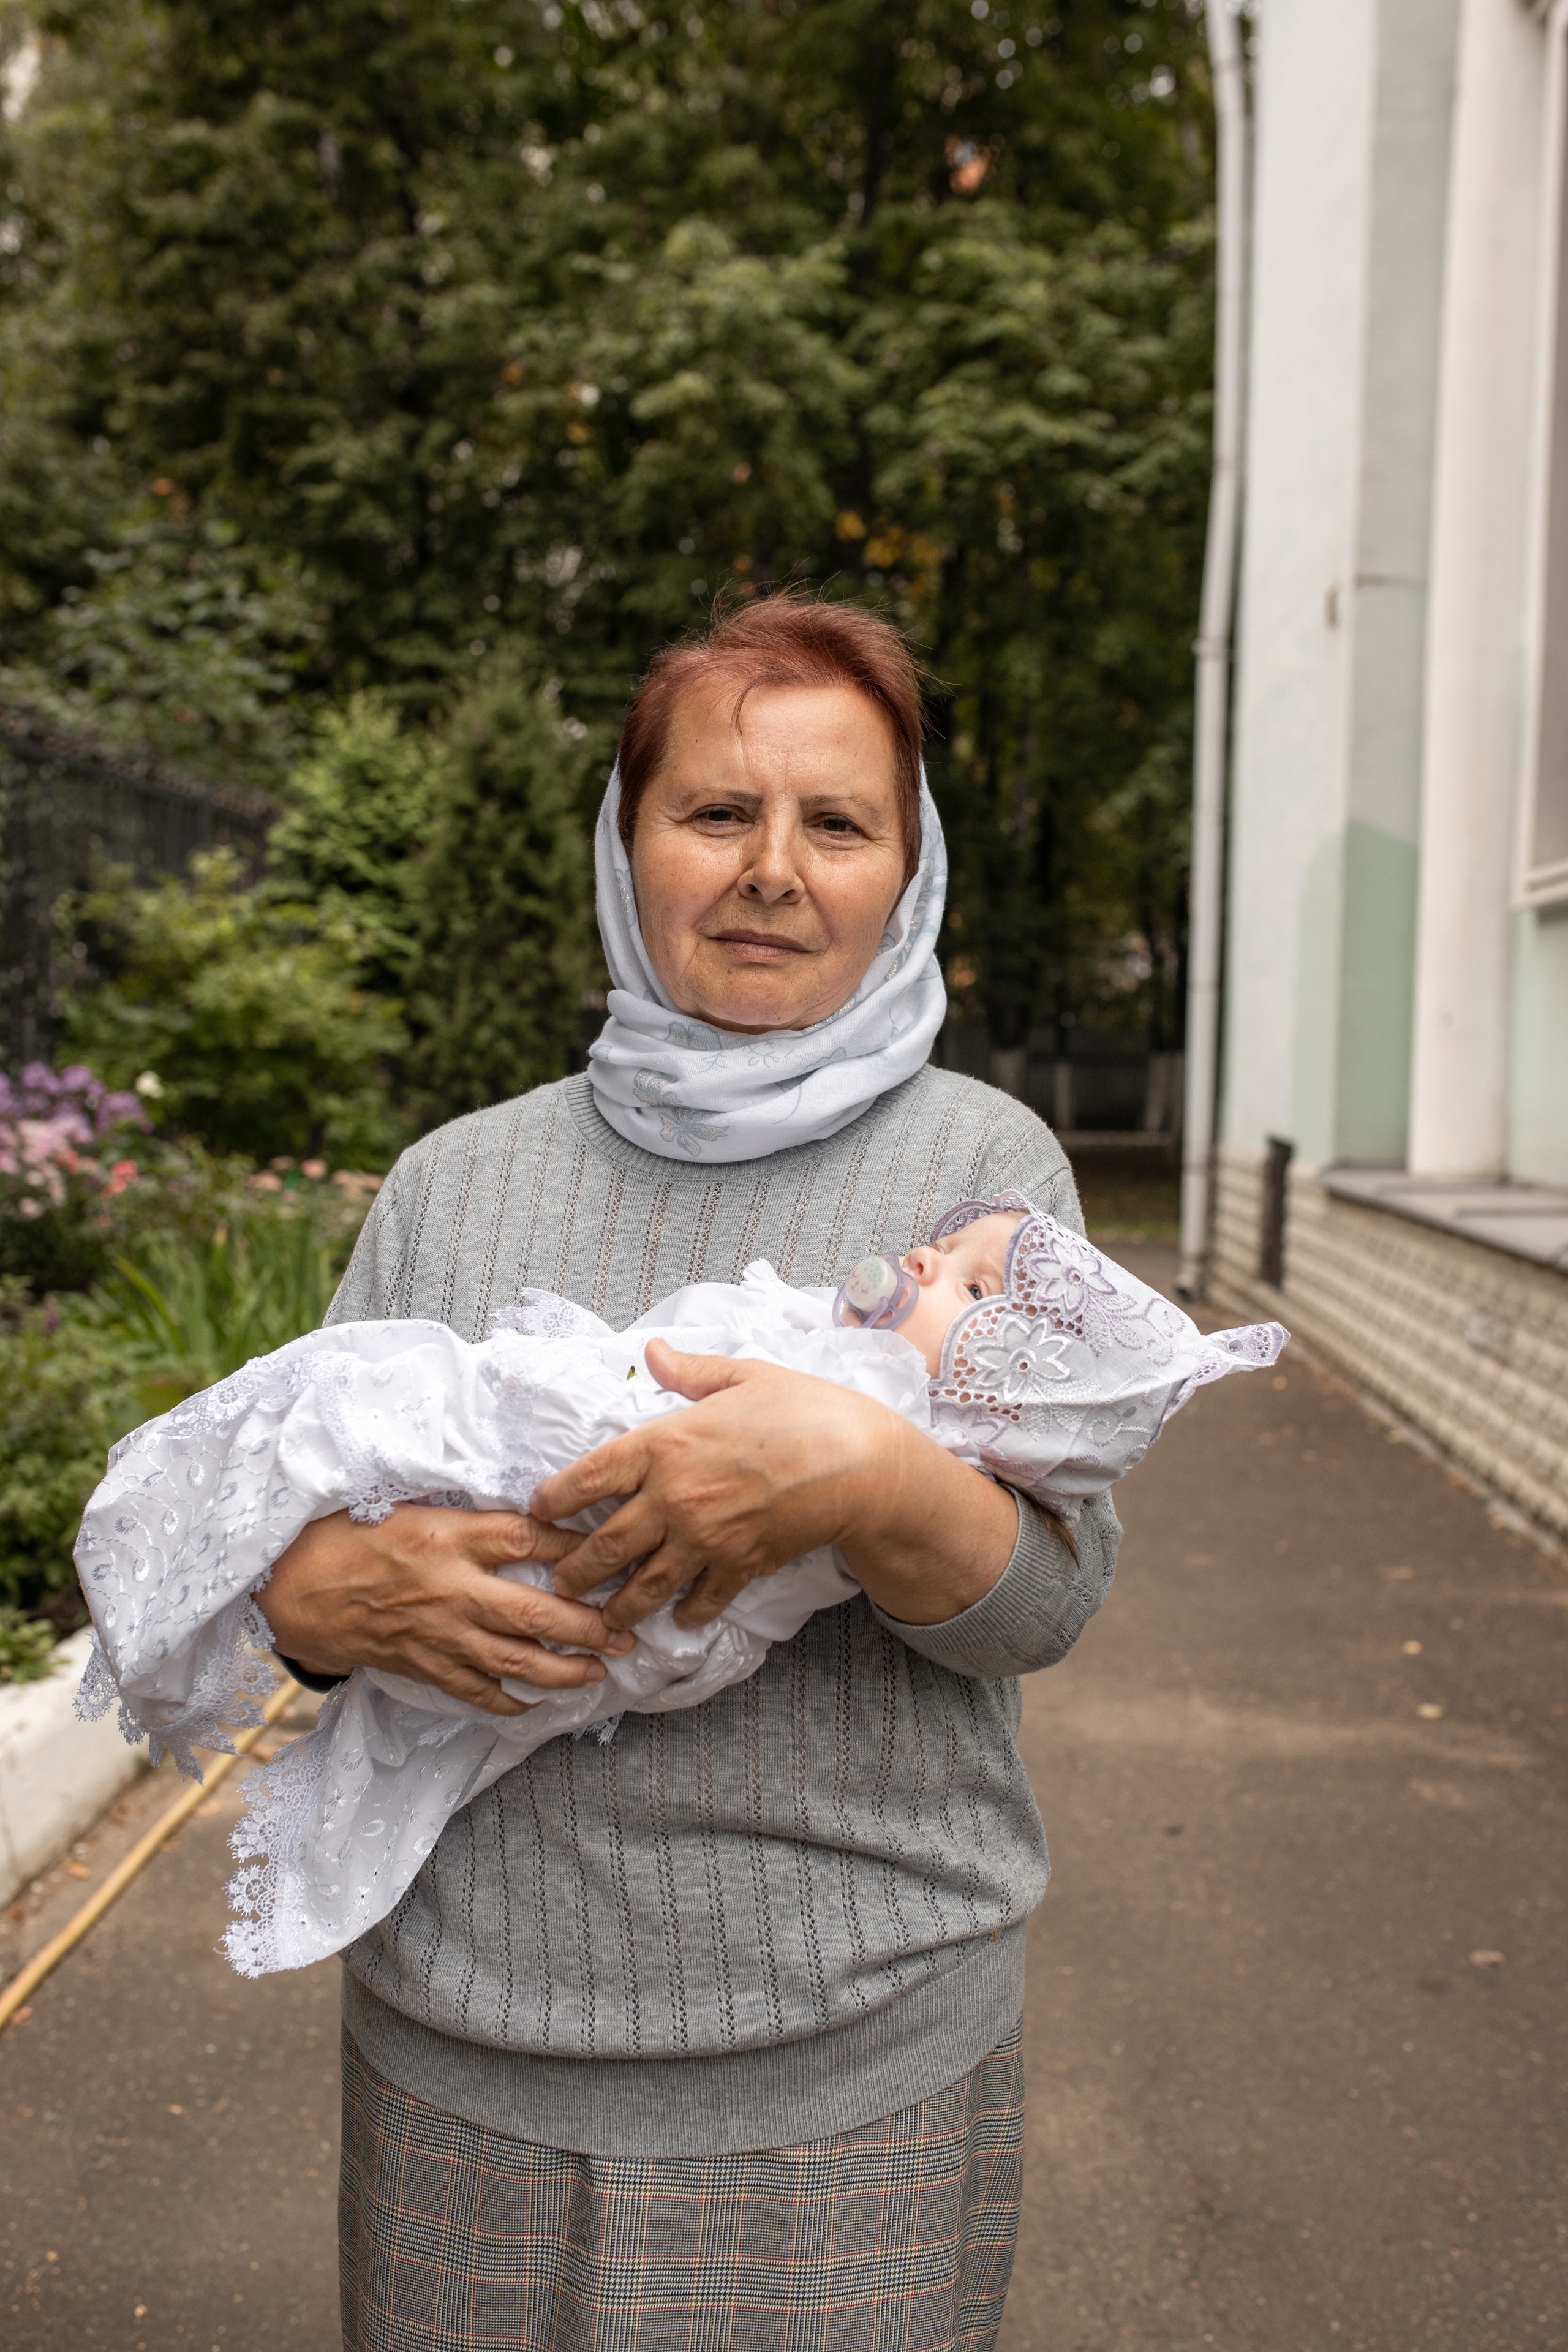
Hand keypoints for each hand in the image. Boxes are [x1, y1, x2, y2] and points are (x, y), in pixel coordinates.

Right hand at [256, 1504, 635, 1717]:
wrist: (290, 1585)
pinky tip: (535, 1704)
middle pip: (535, 1612)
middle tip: (626, 1631)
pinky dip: (508, 1701)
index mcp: (448, 1537)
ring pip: (514, 1661)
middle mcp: (451, 1588)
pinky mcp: (421, 1665)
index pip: (526, 1539)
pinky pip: (474, 1691)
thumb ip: (466, 1515)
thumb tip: (526, 1512)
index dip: (573, 1546)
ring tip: (598, 1672)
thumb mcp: (409, 1504)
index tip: (610, 1548)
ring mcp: (438, 1633)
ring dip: (563, 1671)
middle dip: (588, 1626)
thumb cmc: (349, 1534)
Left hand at [537, 1339, 1017, 1631]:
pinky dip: (686, 1613)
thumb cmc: (803, 1410)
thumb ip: (689, 1370)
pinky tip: (677, 1618)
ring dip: (617, 1606)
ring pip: (642, 1585)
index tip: (537, 1509)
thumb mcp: (743, 1375)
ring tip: (602, 1619)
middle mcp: (673, 1496)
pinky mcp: (739, 1565)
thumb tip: (653, 1350)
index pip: (588, 1477)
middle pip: (604, 1544)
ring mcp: (704, 1538)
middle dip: (575, 1569)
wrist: (858, 1462)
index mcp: (664, 1443)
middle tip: (560, 1582)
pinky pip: (700, 1600)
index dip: (554, 1498)